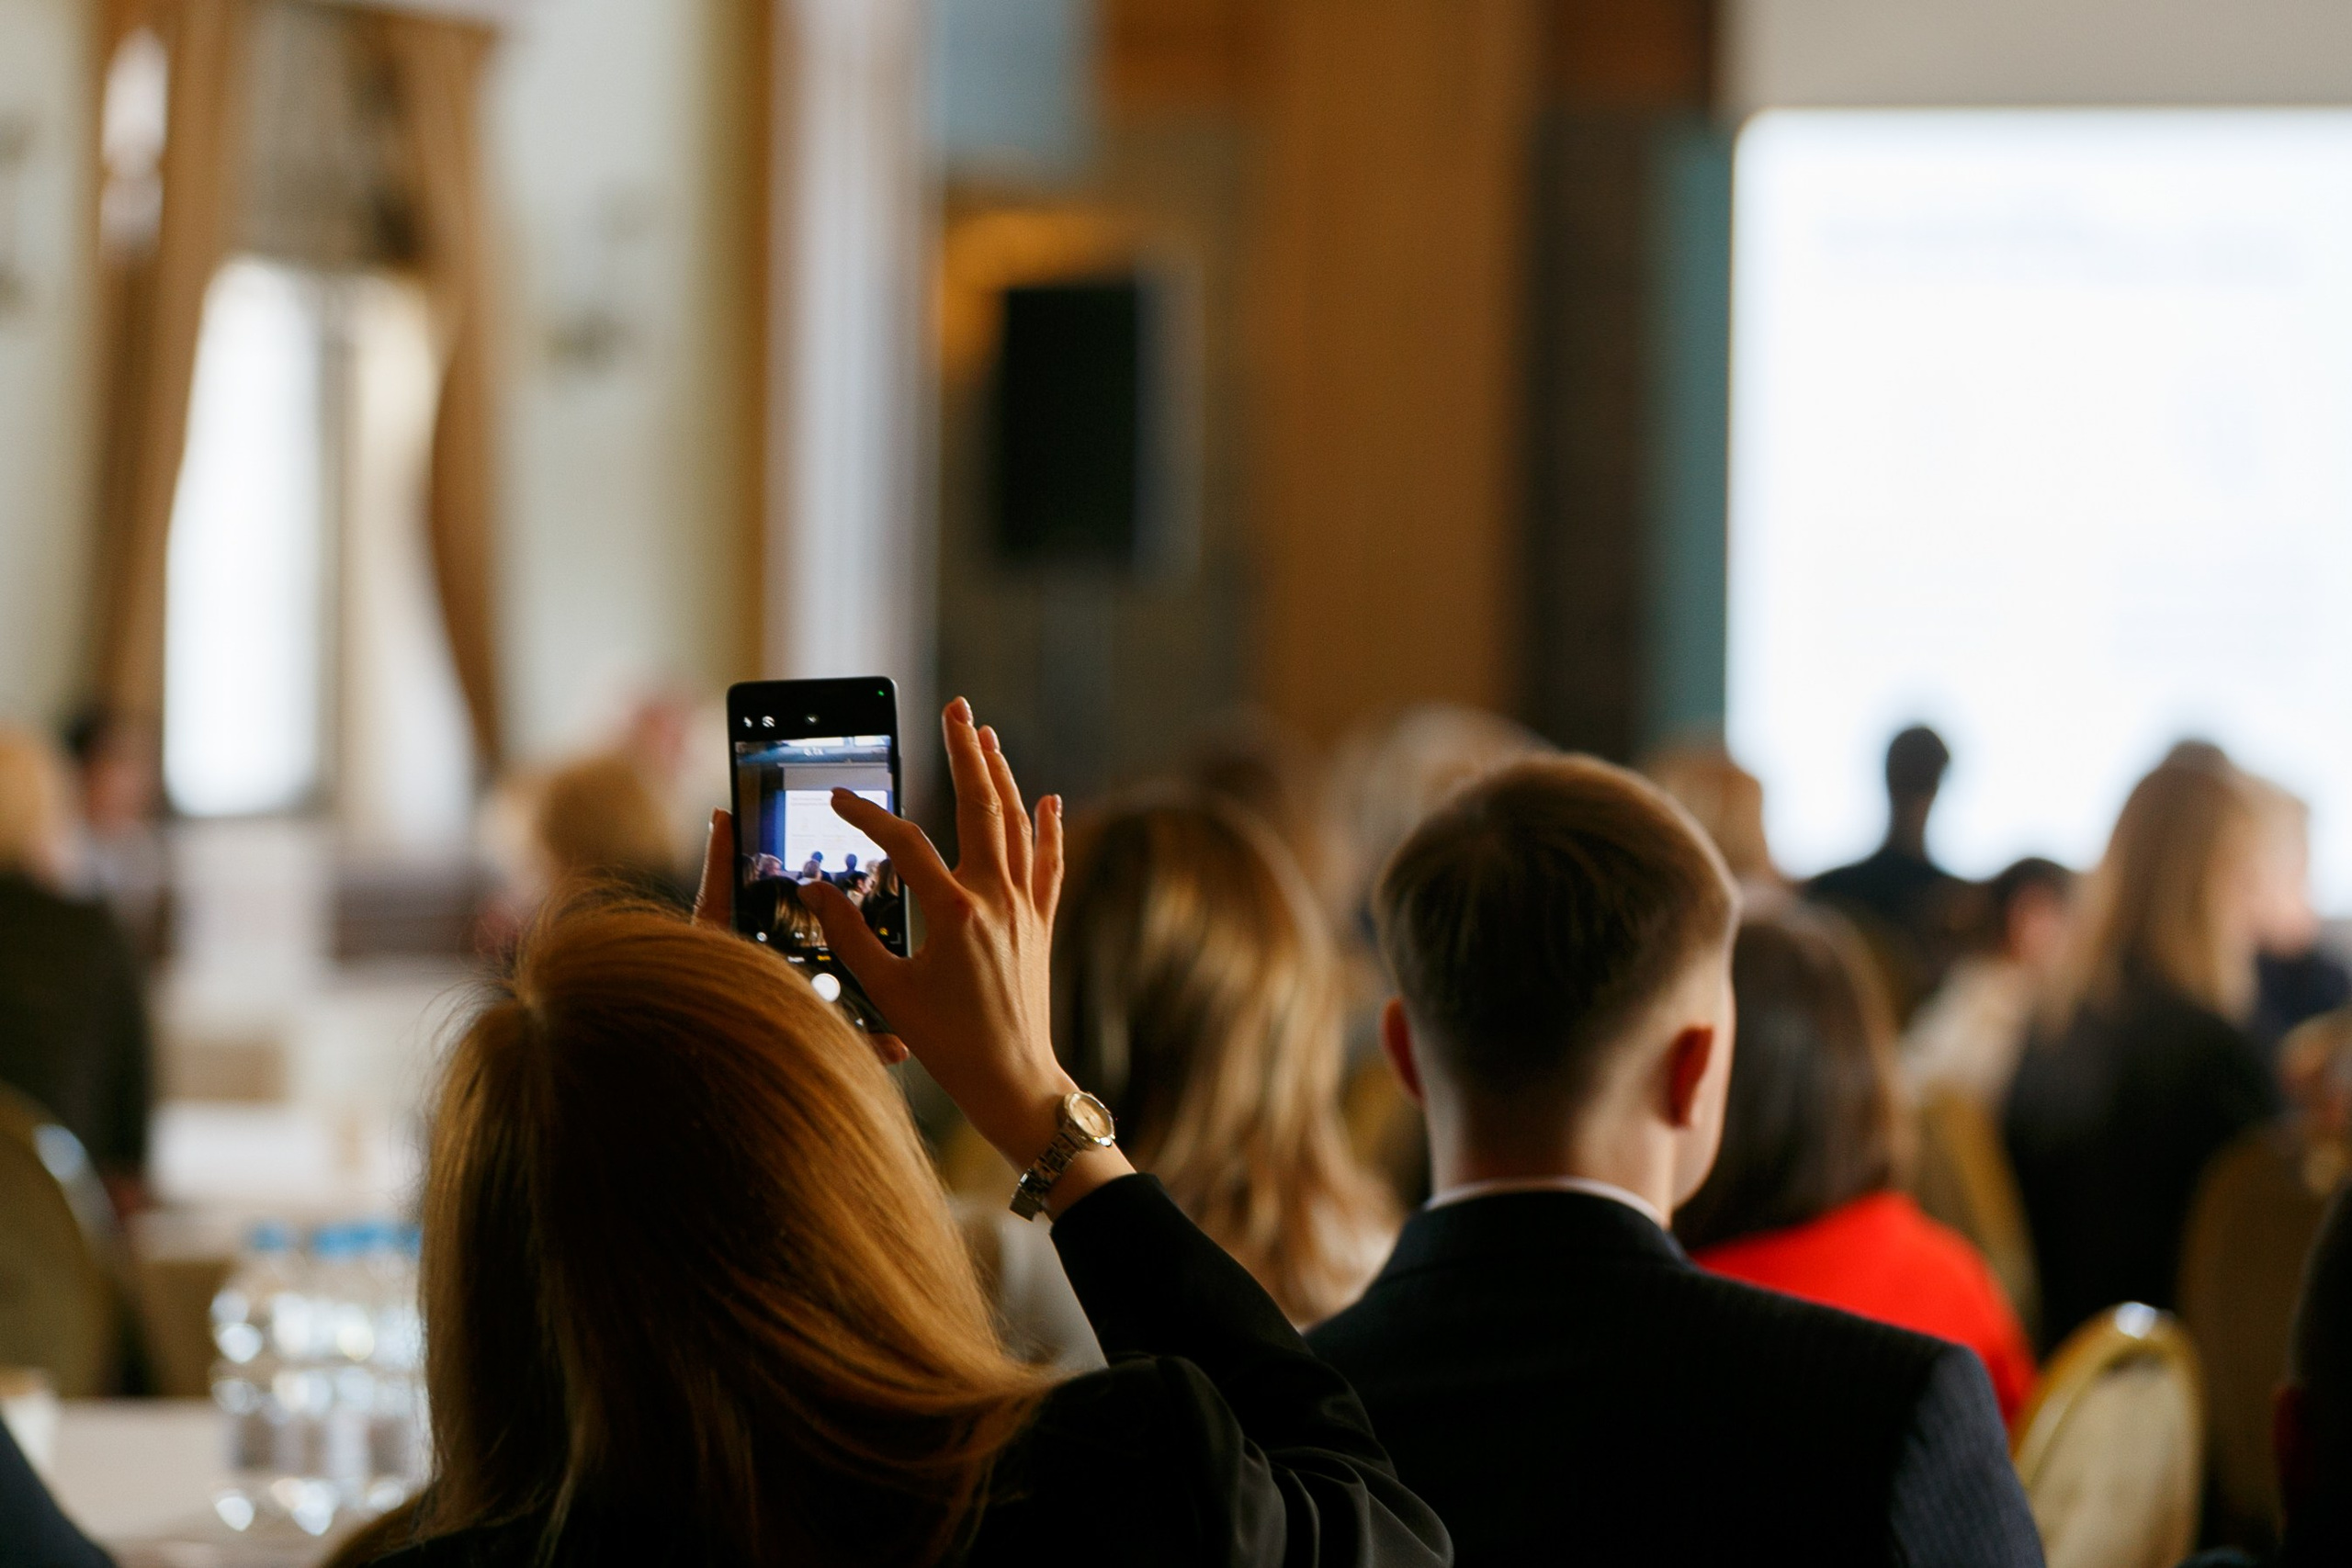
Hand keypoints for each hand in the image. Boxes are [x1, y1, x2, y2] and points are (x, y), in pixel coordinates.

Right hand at [698, 700, 1131, 1216]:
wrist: (1016, 1081)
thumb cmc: (949, 1045)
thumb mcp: (889, 992)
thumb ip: (850, 935)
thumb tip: (815, 887)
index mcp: (955, 913)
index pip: (905, 844)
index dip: (867, 816)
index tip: (838, 799)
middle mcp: (997, 900)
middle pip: (980, 807)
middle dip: (966, 752)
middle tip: (956, 708)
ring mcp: (1025, 909)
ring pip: (1017, 826)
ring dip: (1003, 777)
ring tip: (988, 736)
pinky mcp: (1041, 924)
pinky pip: (1048, 865)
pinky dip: (1049, 829)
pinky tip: (1049, 799)